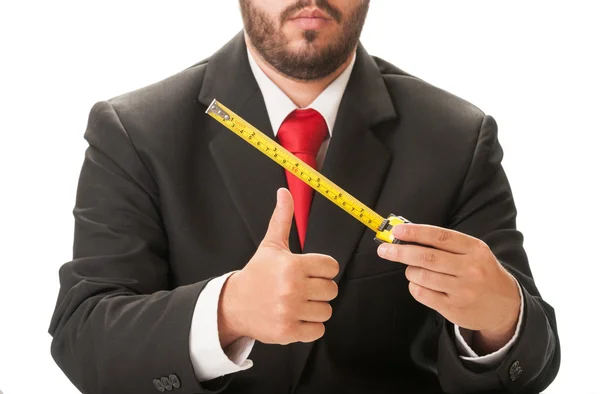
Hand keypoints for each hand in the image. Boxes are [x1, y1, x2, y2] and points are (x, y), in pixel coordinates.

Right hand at [218, 188, 338, 346]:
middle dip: (319, 290)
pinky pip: (318, 331)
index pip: (331, 267)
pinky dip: (310, 327)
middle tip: (302, 288)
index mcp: (292, 265)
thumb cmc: (257, 274)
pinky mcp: (288, 332)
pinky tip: (295, 317)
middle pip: (332, 290)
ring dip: (315, 309)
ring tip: (298, 303)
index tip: (309, 272)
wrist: (233, 304)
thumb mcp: (271, 245)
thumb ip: (282, 218)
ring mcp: (290, 311)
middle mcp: (292, 288)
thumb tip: (284, 192)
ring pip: (326, 311)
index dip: (322, 269)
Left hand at [377, 224, 520, 352]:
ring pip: (421, 276)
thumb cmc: (482, 272)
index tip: (396, 231)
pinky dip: (414, 286)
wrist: (505, 306)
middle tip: (384, 250)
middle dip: (400, 252)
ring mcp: (462, 290)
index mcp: (475, 249)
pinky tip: (420, 284)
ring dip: (410, 271)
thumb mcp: (473, 252)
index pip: (440, 236)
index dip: (415, 232)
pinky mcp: (454, 308)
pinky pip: (422, 294)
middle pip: (427, 257)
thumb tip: (407, 234)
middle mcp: (470, 269)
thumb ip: (445, 243)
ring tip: (413, 270)